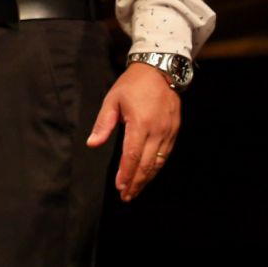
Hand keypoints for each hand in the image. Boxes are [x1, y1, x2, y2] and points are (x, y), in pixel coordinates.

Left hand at [86, 62, 180, 201]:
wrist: (159, 70)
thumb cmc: (132, 84)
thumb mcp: (112, 100)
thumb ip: (103, 124)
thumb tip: (92, 143)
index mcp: (140, 123)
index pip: (132, 155)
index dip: (126, 173)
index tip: (119, 187)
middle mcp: (157, 131)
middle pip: (147, 164)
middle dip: (136, 182)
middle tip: (126, 196)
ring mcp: (168, 132)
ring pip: (158, 162)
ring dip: (147, 178)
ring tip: (135, 190)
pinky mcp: (174, 131)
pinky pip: (165, 154)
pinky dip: (156, 167)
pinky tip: (148, 174)